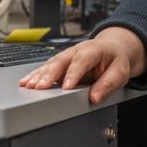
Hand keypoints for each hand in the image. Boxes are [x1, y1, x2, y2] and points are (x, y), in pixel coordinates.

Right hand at [17, 27, 146, 104]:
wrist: (113, 49)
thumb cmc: (115, 60)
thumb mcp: (120, 72)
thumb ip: (108, 84)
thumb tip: (95, 97)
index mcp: (93, 50)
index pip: (81, 61)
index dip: (73, 74)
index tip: (66, 87)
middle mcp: (76, 50)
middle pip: (60, 61)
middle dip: (49, 74)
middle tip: (39, 87)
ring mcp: (67, 55)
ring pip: (50, 64)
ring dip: (38, 75)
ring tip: (28, 86)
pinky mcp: (60, 62)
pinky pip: (46, 68)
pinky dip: (35, 75)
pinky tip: (26, 82)